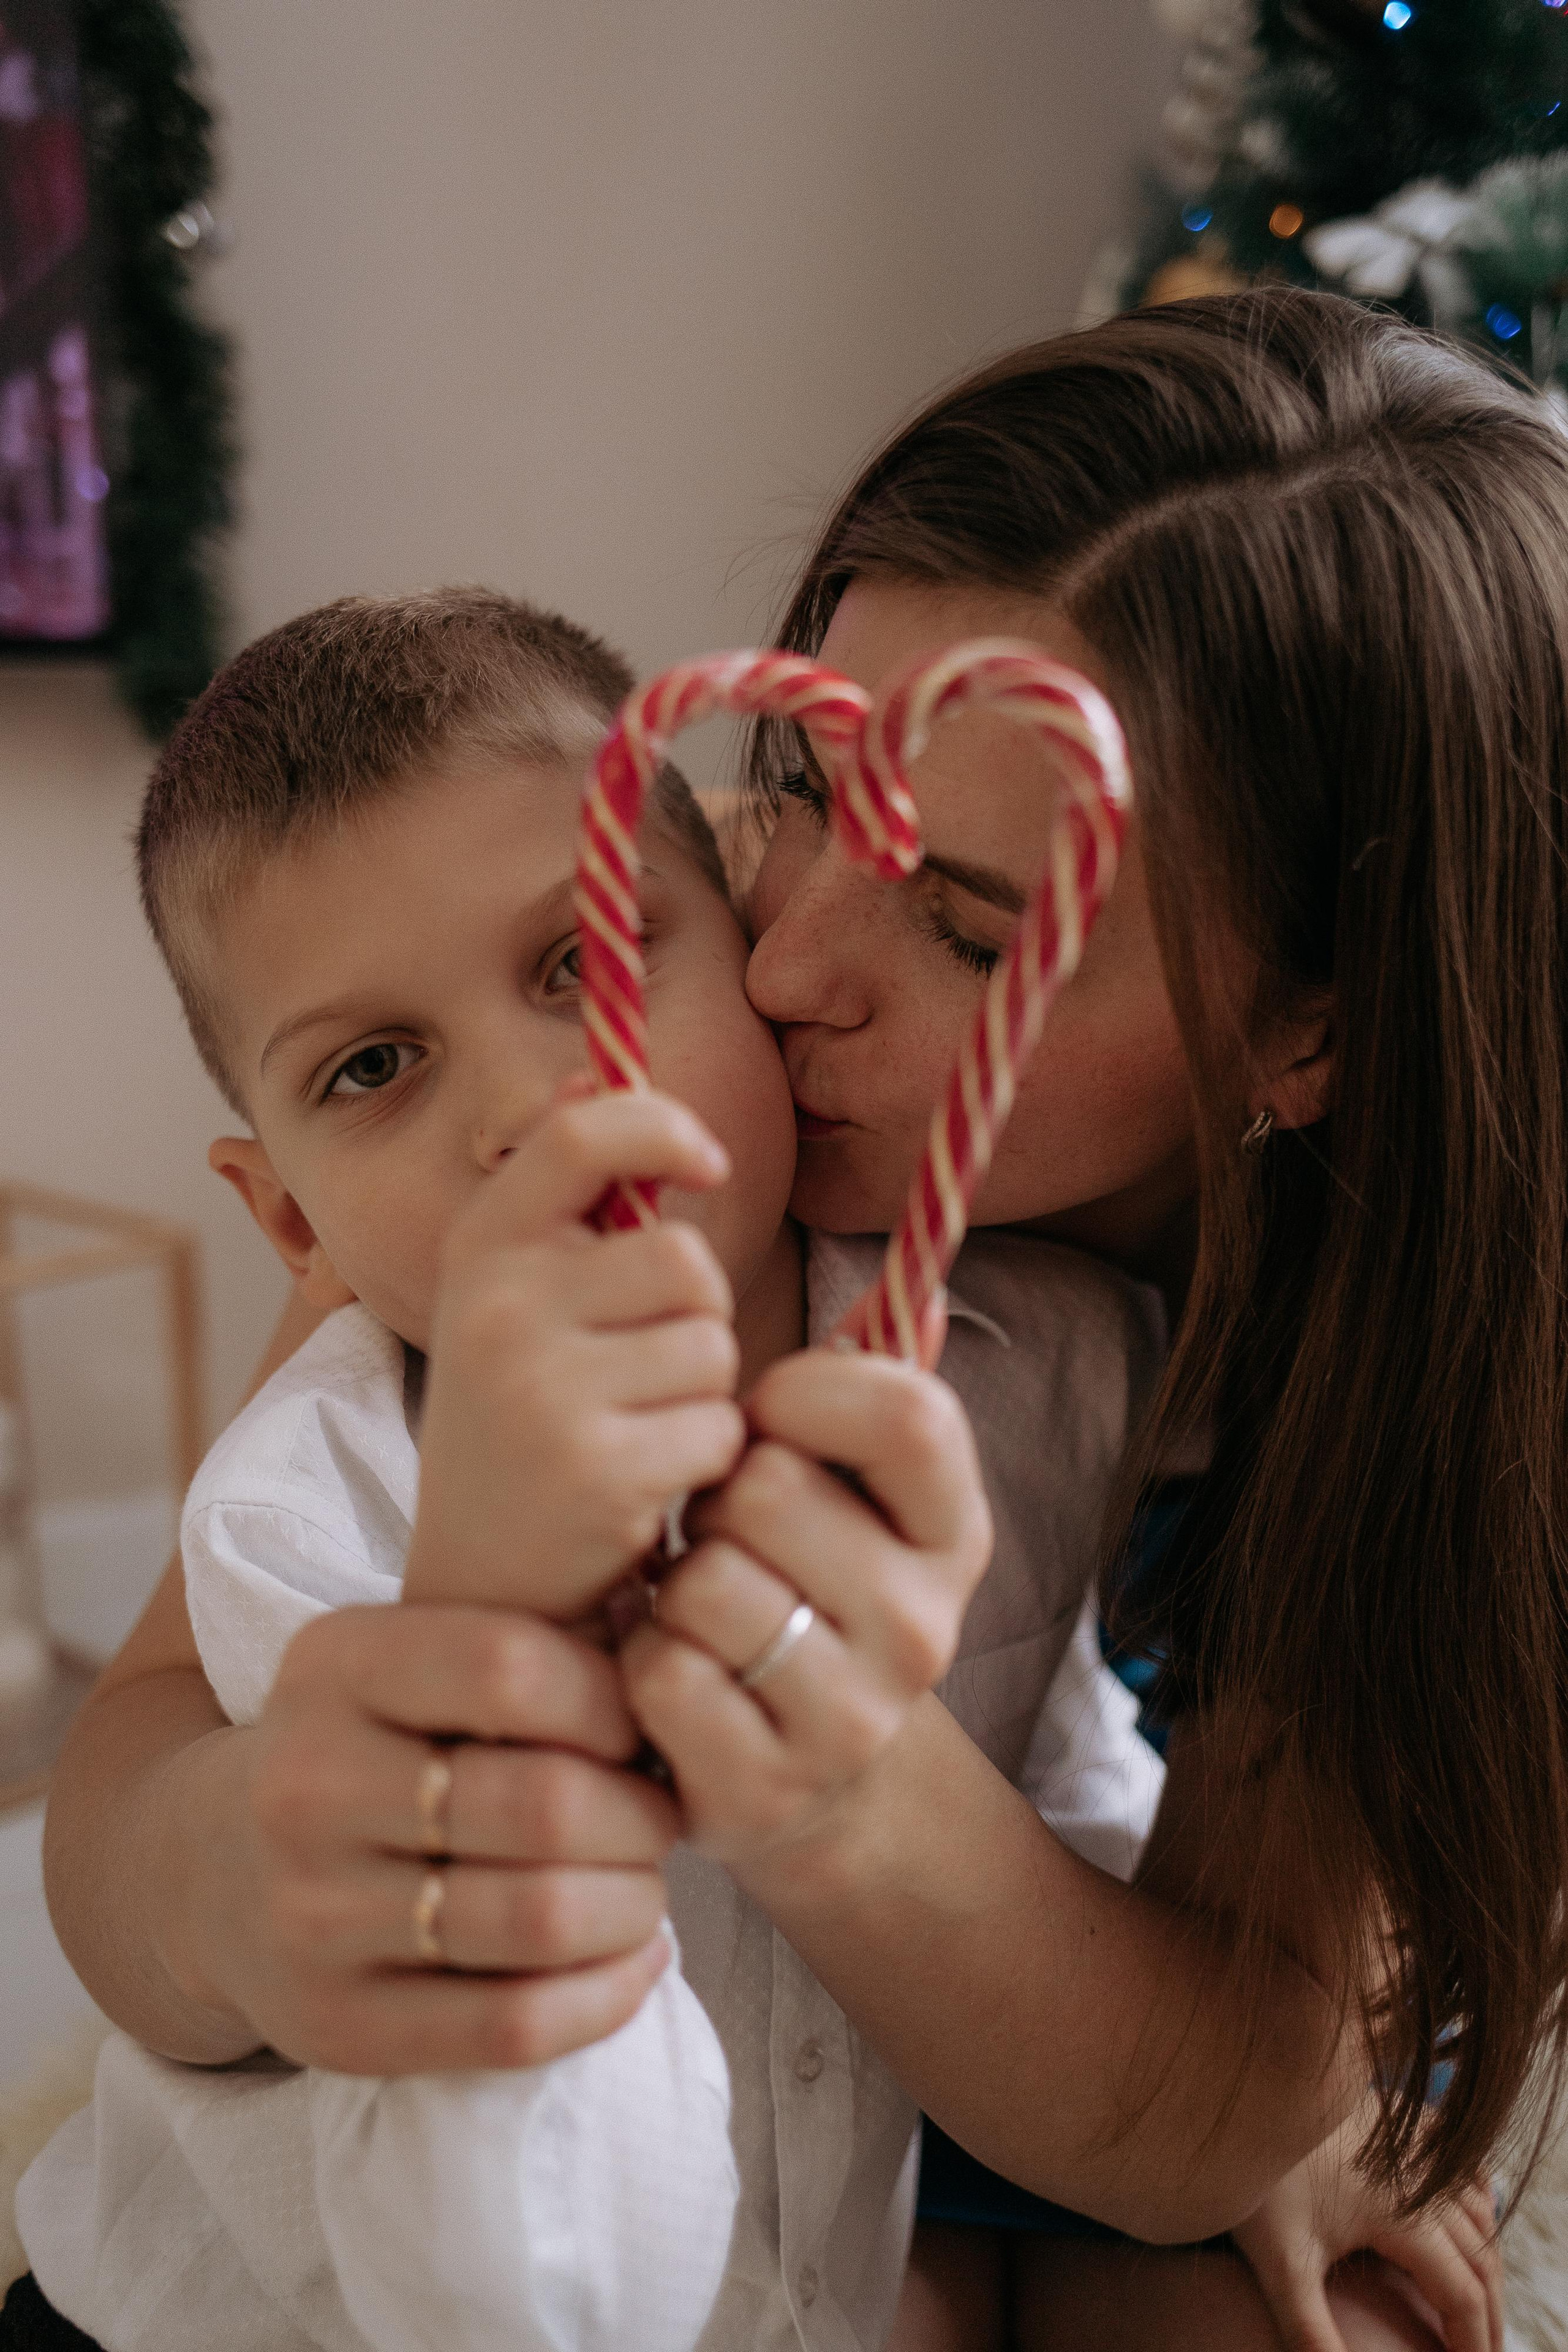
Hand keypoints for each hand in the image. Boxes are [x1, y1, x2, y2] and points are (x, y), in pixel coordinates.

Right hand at [179, 1601, 681, 2074]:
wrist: (209, 1868)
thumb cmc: (367, 1747)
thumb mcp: (406, 1659)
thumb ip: (521, 1647)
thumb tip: (673, 1677)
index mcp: (334, 1666)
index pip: (512, 1666)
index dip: (613, 1701)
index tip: (644, 1727)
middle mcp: (306, 1785)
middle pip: (545, 1803)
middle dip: (644, 1816)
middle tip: (664, 1818)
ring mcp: (312, 1914)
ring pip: (541, 1918)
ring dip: (636, 1906)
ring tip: (646, 1888)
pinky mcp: (336, 2026)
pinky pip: (513, 2025)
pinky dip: (607, 1996)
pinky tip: (633, 1963)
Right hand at [404, 1086, 746, 1620]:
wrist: (476, 1584)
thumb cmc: (521, 1420)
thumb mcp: (514, 1296)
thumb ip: (562, 1194)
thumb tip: (591, 1065)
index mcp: (480, 1247)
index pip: (579, 1132)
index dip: (660, 1126)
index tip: (706, 1160)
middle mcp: (497, 1306)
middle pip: (683, 1259)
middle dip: (693, 1312)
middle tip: (641, 1368)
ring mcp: (540, 1388)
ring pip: (709, 1342)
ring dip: (702, 1390)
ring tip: (636, 1427)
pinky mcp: (594, 1467)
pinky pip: (716, 1425)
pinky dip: (704, 1457)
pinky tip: (645, 1483)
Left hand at [621, 1344, 992, 1865]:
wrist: (815, 1773)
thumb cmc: (808, 1581)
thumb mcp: (860, 1490)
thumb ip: (869, 1394)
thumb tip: (931, 1292)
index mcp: (954, 1532)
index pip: (905, 1413)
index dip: (807, 1393)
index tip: (771, 1422)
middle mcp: (923, 1627)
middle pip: (769, 1490)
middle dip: (718, 1499)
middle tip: (724, 1537)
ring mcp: (852, 1719)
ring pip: (707, 1585)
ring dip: (674, 1586)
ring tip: (698, 1607)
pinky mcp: (768, 1789)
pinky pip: (664, 1676)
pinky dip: (642, 1665)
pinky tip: (676, 1674)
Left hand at [1232, 2111, 1503, 2351]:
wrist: (1242, 2099)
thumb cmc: (1259, 2181)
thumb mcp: (1280, 2263)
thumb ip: (1310, 2332)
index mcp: (1406, 2215)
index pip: (1463, 2296)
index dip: (1473, 2344)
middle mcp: (1424, 2176)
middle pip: (1482, 2260)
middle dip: (1488, 2316)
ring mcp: (1417, 2144)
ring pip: (1479, 2214)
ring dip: (1486, 2264)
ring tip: (1476, 2307)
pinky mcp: (1401, 2121)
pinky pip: (1461, 2166)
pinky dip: (1476, 2204)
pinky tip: (1464, 2226)